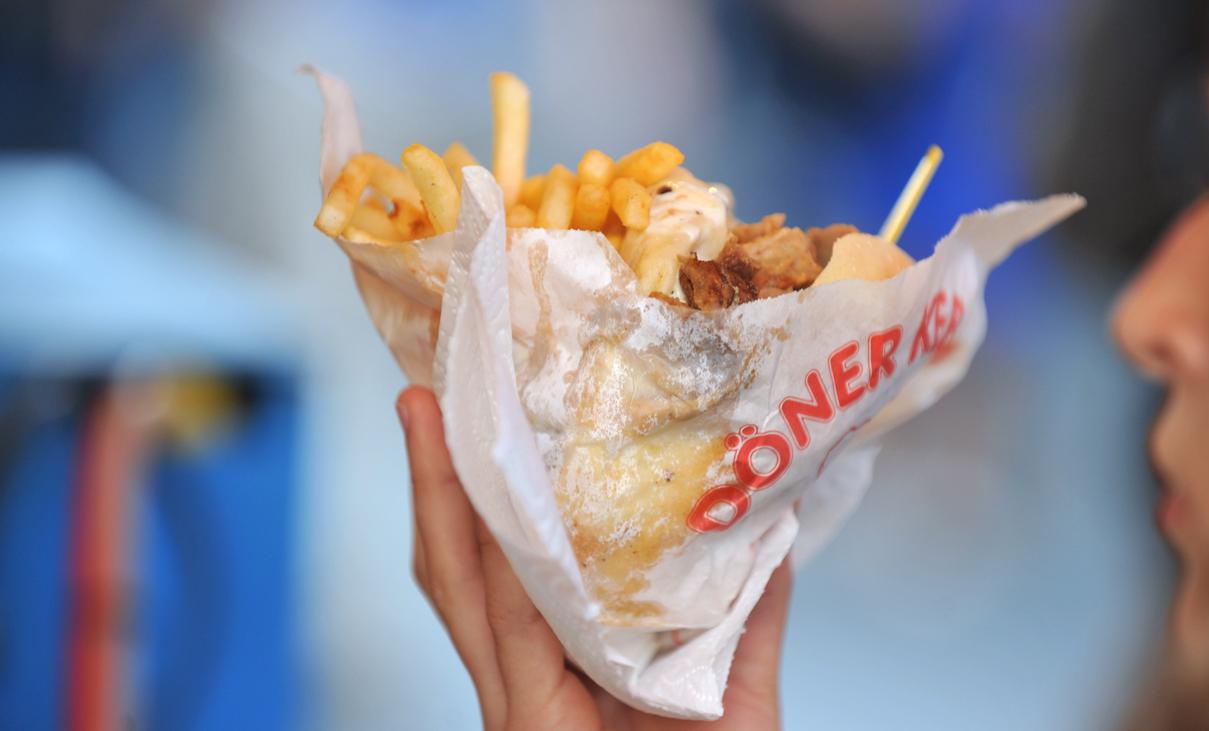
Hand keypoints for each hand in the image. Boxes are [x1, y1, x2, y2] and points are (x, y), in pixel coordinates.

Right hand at [397, 386, 791, 730]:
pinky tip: (486, 503)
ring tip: (429, 420)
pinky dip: (492, 566)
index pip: (507, 568)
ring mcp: (517, 706)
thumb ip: (748, 612)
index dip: (486, 493)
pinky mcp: (527, 727)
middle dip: (436, 479)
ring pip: (460, 589)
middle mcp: (524, 679)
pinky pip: (507, 633)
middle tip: (428, 395)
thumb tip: (768, 525)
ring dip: (438, 499)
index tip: (488, 417)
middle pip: (460, 566)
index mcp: (562, 663)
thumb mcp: (737, 691)